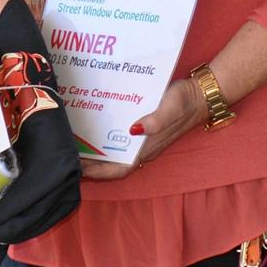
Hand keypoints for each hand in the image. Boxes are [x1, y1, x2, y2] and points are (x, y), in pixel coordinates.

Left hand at [80, 79, 204, 181]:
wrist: (200, 94)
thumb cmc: (185, 103)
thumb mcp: (171, 108)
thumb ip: (157, 120)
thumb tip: (135, 129)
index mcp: (146, 149)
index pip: (118, 170)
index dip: (98, 172)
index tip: (78, 168)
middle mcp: (141, 148)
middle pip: (111, 163)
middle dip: (90, 162)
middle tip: (66, 152)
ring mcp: (141, 138)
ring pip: (113, 150)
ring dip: (94, 149)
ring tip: (74, 140)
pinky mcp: (141, 127)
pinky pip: (118, 136)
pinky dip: (103, 135)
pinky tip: (91, 123)